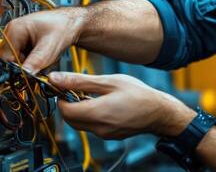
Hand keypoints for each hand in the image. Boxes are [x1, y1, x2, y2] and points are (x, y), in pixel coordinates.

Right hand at [0, 8, 85, 73]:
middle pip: (10, 60)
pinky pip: (24, 59)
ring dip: (31, 65)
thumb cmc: (63, 27)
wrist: (72, 23)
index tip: (30, 75)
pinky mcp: (24, 44)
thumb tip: (24, 74)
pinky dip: (35, 63)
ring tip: (47, 59)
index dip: (17, 68)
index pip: (4, 58)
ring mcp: (17, 39)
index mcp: (14, 30)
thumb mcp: (50, 46)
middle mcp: (12, 33)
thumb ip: (36, 61)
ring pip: (17, 62)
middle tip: (42, 66)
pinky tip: (45, 57)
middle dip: (26, 67)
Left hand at [48, 72, 195, 138]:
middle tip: (75, 89)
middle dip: (68, 105)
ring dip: (79, 110)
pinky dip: (90, 115)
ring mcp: (104, 134)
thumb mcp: (109, 81)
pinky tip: (101, 103)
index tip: (64, 87)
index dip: (60, 98)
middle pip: (70, 119)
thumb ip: (80, 81)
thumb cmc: (138, 94)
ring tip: (90, 94)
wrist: (158, 112)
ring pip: (80, 124)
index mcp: (97, 113)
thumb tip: (56, 78)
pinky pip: (92, 126)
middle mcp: (98, 128)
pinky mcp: (109, 135)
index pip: (65, 110)